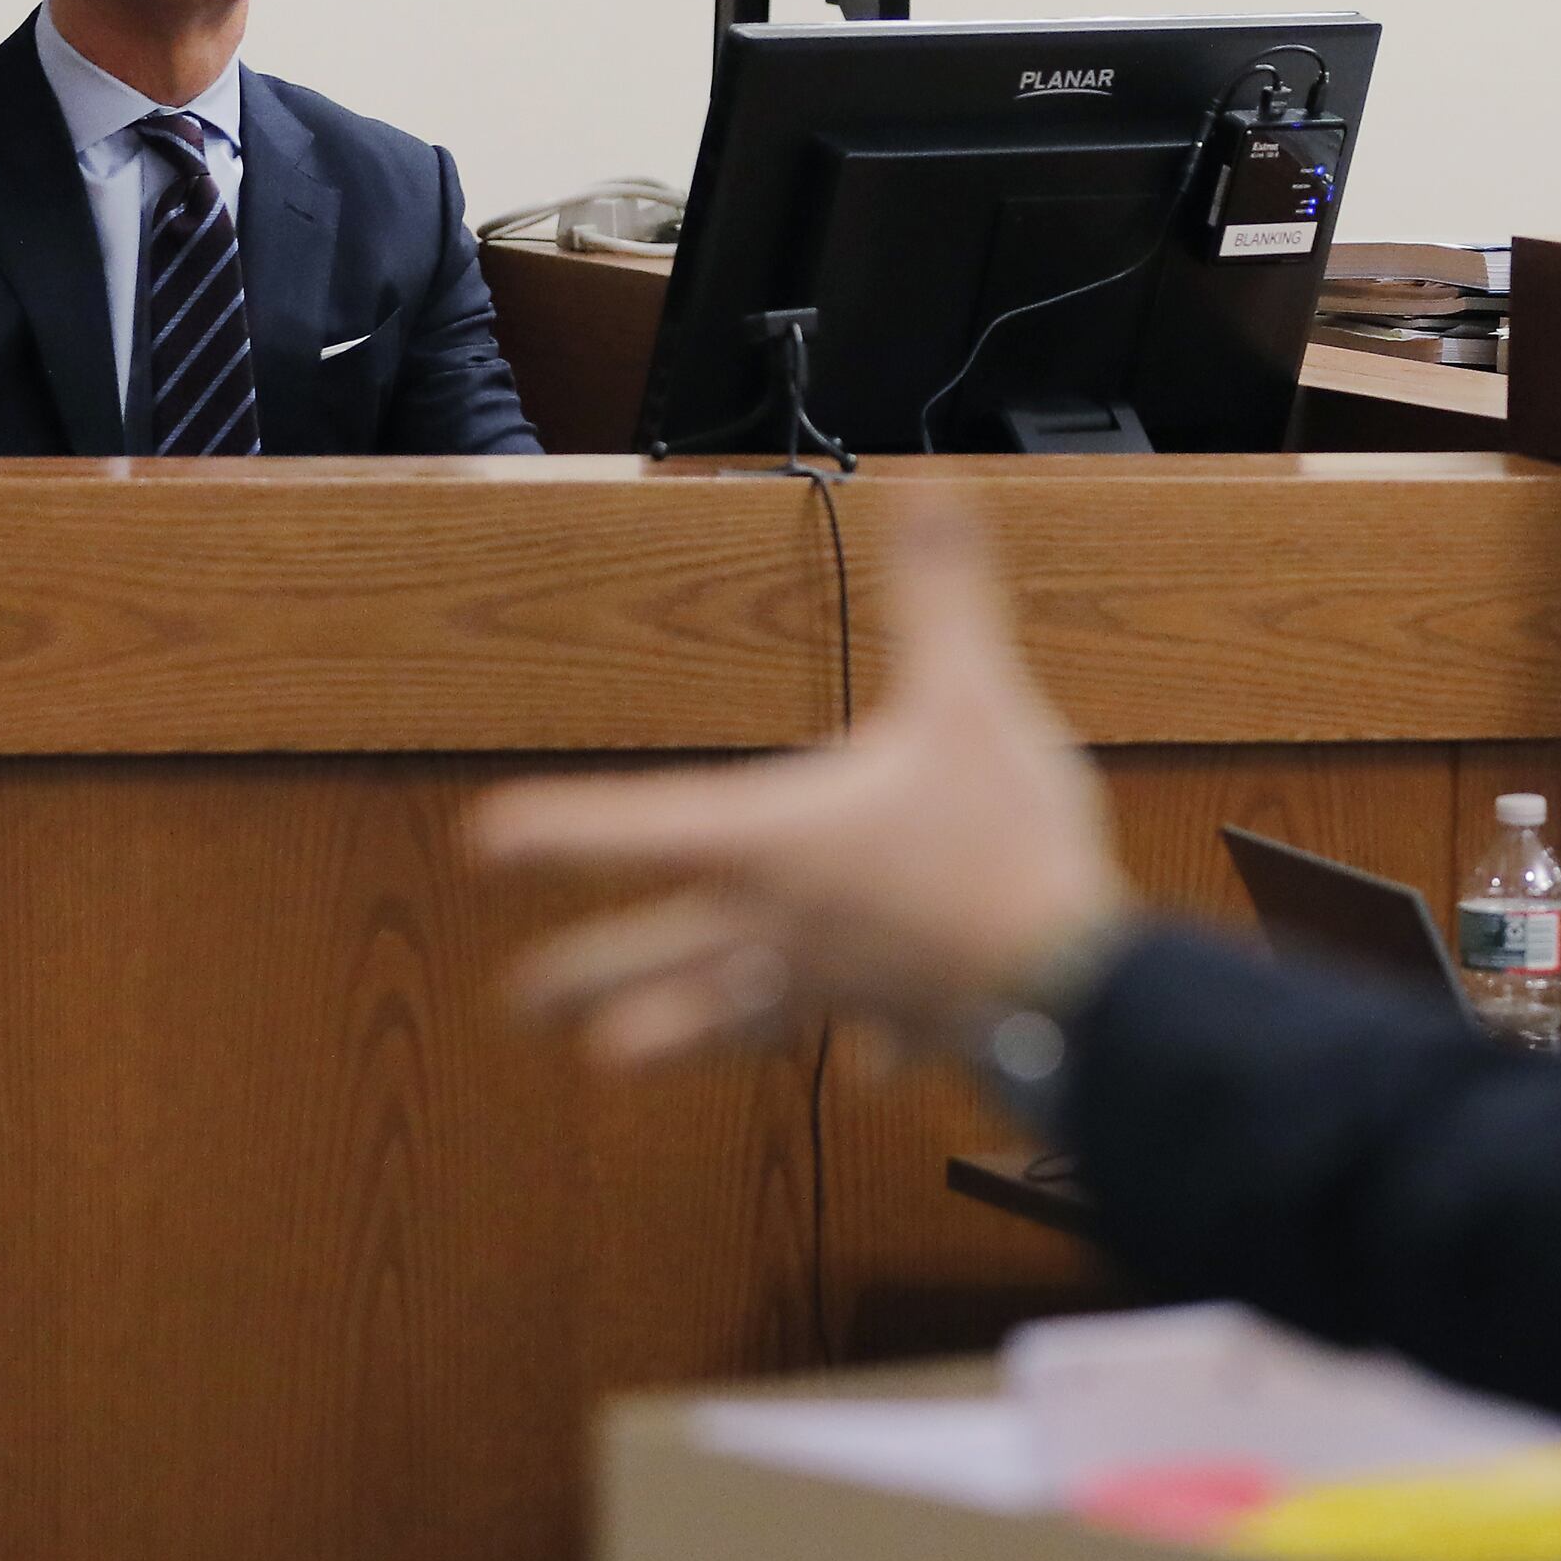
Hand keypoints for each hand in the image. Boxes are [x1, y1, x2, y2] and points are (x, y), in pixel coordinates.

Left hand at [474, 496, 1135, 1068]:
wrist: (1073, 982)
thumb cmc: (1001, 841)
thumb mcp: (970, 696)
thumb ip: (941, 595)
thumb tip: (931, 493)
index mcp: (771, 842)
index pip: (639, 829)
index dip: (559, 830)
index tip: (488, 841)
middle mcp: (778, 926)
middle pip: (655, 954)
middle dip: (584, 973)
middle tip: (517, 1004)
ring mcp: (832, 989)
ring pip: (727, 1019)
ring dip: (671, 1036)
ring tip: (614, 1057)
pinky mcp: (901, 1024)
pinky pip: (867, 1042)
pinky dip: (861, 1050)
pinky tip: (863, 1066)